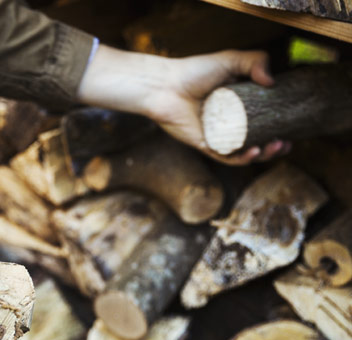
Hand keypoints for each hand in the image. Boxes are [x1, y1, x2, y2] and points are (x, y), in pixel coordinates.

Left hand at [78, 45, 290, 164]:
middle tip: (286, 144)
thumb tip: (271, 82)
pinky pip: (226, 157)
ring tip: (273, 148)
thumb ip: (255, 61)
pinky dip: (241, 158)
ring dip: (262, 155)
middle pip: (258, 140)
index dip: (281, 124)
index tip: (295, 125)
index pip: (265, 119)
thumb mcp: (230, 60)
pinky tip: (253, 152)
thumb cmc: (194, 72)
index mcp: (240, 106)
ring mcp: (218, 137)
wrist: (165, 87)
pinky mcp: (206, 146)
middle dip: (275, 147)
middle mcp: (230, 124)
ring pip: (244, 153)